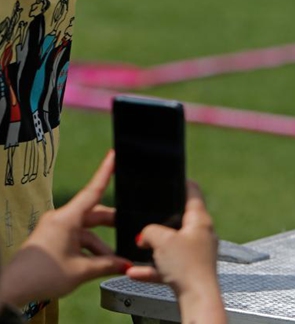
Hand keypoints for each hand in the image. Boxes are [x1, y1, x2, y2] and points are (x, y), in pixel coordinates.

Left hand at [0, 152, 130, 306]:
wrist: (12, 291)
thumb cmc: (42, 276)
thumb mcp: (82, 271)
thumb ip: (107, 264)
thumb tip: (126, 264)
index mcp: (66, 219)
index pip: (92, 191)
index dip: (105, 173)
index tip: (113, 156)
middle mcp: (60, 220)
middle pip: (94, 215)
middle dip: (112, 224)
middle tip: (129, 228)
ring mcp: (55, 230)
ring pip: (87, 231)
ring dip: (101, 245)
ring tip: (113, 262)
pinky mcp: (52, 240)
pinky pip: (77, 239)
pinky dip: (89, 250)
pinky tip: (99, 264)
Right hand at [126, 182, 223, 321]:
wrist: (197, 299)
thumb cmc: (188, 267)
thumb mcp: (162, 240)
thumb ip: (150, 230)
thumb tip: (145, 234)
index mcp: (200, 220)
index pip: (193, 192)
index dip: (182, 182)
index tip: (173, 177)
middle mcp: (202, 234)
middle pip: (180, 219)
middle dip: (162, 220)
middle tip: (147, 217)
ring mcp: (197, 253)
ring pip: (172, 244)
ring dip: (154, 247)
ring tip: (140, 246)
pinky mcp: (190, 271)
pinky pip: (167, 266)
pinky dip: (152, 268)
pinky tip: (135, 272)